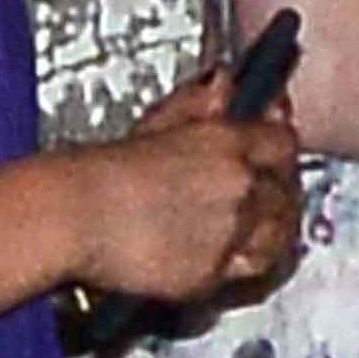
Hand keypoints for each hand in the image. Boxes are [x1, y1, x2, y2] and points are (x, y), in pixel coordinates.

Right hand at [69, 74, 303, 309]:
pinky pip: (245, 269)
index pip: (284, 141)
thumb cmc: (99, 170)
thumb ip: (199, 104)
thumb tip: (225, 83)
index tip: (274, 150)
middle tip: (268, 193)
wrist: (71, 215)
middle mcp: (238, 187)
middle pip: (287, 192)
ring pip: (279, 235)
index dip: (281, 148)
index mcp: (227, 143)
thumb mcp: (156, 123)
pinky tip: (229, 254)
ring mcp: (229, 234)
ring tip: (257, 229)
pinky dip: (243, 262)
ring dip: (273, 231)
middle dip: (281, 191)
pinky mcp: (212, 274)